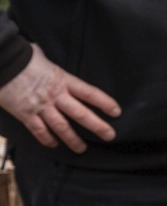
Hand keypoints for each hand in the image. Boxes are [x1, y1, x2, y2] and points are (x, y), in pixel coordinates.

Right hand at [0, 43, 118, 152]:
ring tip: (82, 149)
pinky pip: (39, 130)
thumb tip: (47, 57)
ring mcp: (40, 107)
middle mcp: (55, 96)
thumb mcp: (43, 57)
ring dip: (73, 139)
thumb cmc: (22, 58)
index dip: (105, 103)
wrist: (2, 64)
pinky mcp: (25, 114)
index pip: (90, 93)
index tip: (116, 112)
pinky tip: (54, 145)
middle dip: (97, 126)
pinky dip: (47, 139)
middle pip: (81, 114)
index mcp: (63, 80)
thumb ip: (51, 64)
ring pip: (62, 127)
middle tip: (110, 136)